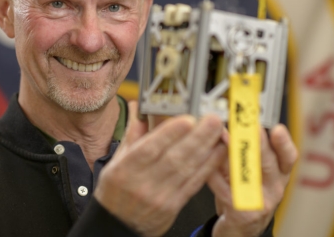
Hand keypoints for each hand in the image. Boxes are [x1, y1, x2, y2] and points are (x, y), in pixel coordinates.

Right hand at [94, 102, 226, 236]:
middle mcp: (143, 183)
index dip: (169, 134)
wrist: (118, 225)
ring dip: (206, 149)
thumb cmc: (115, 192)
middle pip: (173, 158)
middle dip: (196, 137)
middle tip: (212, 119)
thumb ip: (132, 134)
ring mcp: (161, 196)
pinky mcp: (174, 206)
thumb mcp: (116, 162)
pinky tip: (217, 152)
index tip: (186, 119)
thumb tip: (138, 108)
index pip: (149, 148)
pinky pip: (194, 184)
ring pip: (187, 170)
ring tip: (219, 131)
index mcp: (125, 169)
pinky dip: (207, 167)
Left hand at [207, 125, 297, 236]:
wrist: (239, 231)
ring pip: (248, 176)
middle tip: (250, 128)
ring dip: (235, 155)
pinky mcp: (241, 213)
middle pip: (269, 164)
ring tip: (225, 138)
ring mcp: (260, 202)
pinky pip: (226, 191)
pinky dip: (215, 177)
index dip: (284, 143)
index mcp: (278, 176)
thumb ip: (242, 153)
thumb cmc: (244, 196)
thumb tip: (226, 128)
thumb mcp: (250, 174)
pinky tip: (207, 167)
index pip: (288, 158)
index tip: (277, 129)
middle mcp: (273, 189)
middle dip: (259, 144)